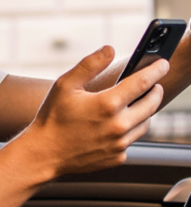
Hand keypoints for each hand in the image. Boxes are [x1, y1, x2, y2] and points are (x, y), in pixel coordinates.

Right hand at [26, 45, 168, 178]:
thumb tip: (109, 49)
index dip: (156, 71)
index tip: (163, 64)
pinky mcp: (117, 157)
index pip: (142, 83)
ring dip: (146, 110)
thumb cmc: (53, 117)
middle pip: (151, 104)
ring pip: (145, 123)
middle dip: (156, 90)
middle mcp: (118, 126)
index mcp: (107, 104)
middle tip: (155, 83)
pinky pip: (132, 140)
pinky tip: (118, 123)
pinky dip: (130, 129)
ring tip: (138, 102)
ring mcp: (119, 144)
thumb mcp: (66, 84)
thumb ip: (90, 64)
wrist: (45, 154)